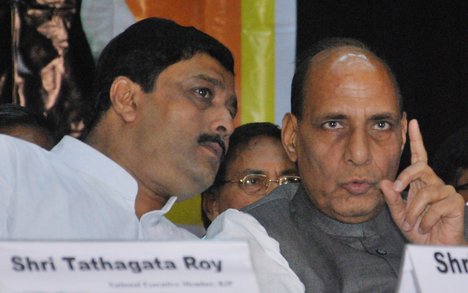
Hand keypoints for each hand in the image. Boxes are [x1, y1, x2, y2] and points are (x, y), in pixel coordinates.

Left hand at [380, 119, 464, 244]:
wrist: (433, 247)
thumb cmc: (417, 228)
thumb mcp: (399, 214)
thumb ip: (392, 199)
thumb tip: (384, 183)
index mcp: (419, 182)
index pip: (418, 157)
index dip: (415, 139)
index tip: (412, 122)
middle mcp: (433, 182)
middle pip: (420, 167)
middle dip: (405, 176)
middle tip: (397, 188)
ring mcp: (445, 191)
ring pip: (425, 192)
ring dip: (413, 210)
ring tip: (412, 223)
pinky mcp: (455, 202)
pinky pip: (435, 207)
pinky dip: (425, 219)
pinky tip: (425, 227)